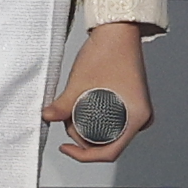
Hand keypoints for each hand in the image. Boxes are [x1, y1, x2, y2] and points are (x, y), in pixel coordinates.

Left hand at [43, 22, 154, 163]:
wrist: (118, 32)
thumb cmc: (107, 53)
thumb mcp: (80, 84)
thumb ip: (63, 106)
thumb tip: (47, 117)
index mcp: (136, 118)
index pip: (110, 153)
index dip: (84, 155)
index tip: (66, 147)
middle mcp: (140, 118)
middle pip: (106, 143)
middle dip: (82, 135)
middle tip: (66, 117)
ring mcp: (137, 111)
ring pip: (107, 132)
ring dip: (86, 125)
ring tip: (73, 105)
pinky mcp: (131, 103)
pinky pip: (111, 120)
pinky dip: (94, 117)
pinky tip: (82, 104)